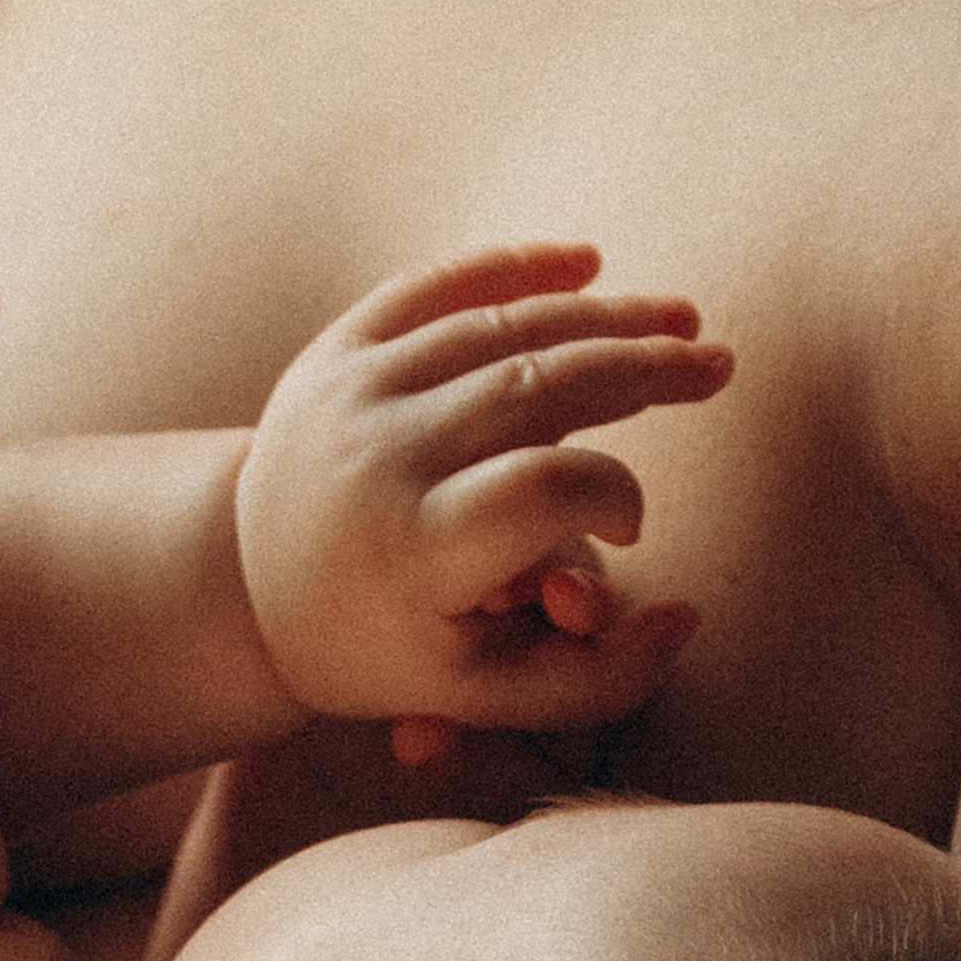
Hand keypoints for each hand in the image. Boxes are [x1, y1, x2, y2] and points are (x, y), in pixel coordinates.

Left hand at [234, 243, 725, 753]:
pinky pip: (434, 288)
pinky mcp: (332, 351)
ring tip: (681, 323)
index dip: (613, 495)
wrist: (243, 587)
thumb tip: (689, 615)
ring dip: (601, 316)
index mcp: (408, 549)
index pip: (544, 491)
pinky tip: (586, 265)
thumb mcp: (478, 694)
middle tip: (717, 368)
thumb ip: (592, 682)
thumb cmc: (381, 646)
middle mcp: (375, 458)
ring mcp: (348, 392)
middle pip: (534, 387)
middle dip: (641, 371)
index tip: (632, 527)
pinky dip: (513, 269)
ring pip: (496, 329)